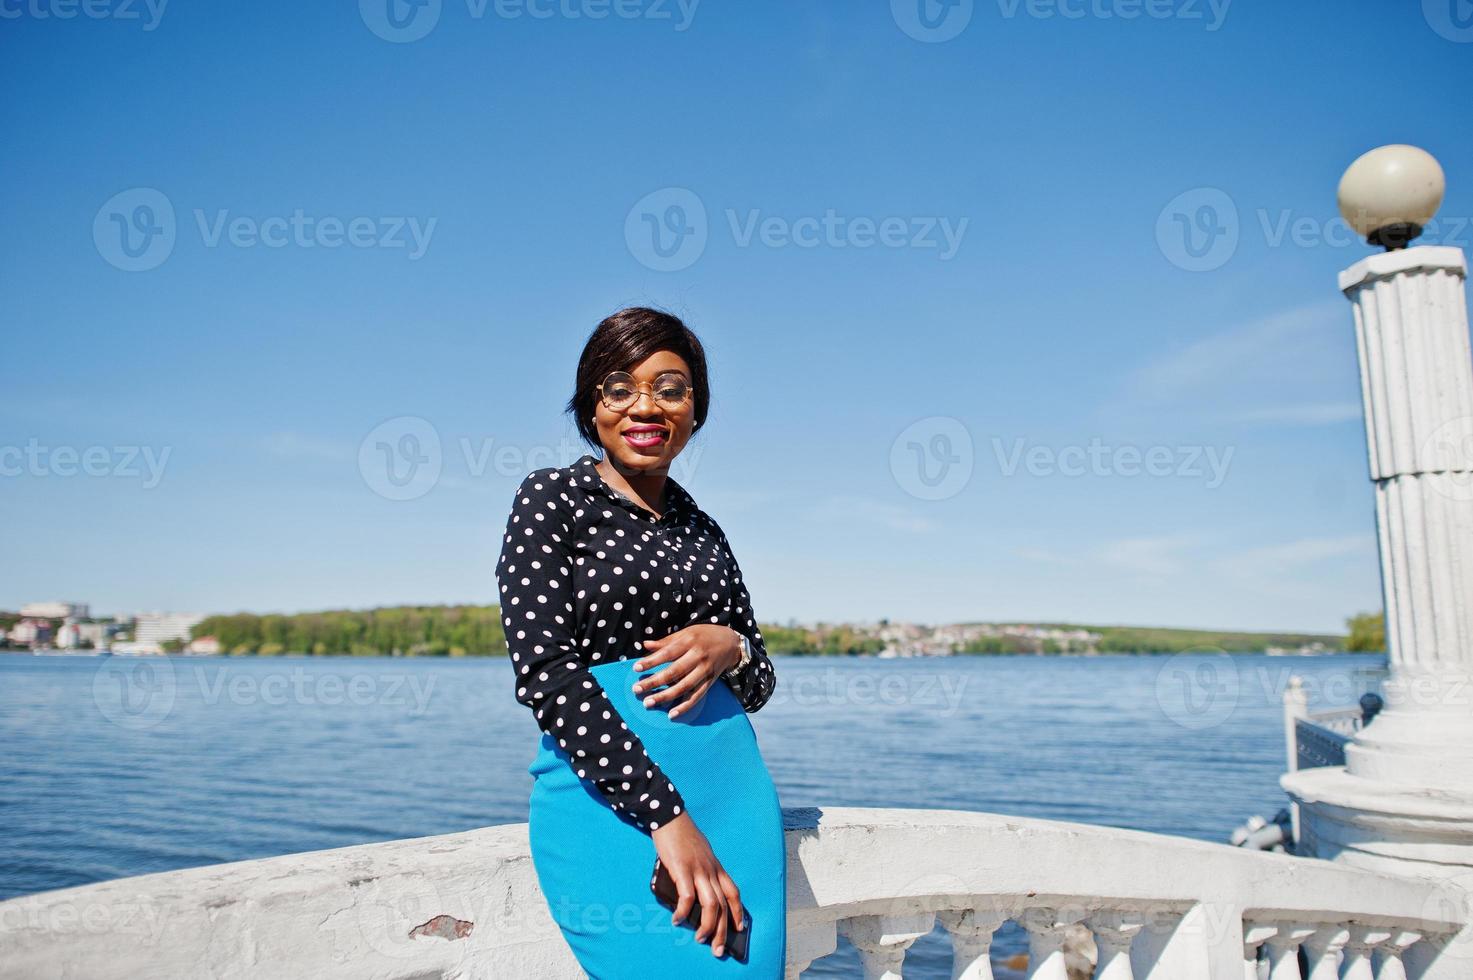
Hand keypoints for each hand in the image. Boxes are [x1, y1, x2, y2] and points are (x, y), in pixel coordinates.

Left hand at [632, 624, 741, 718]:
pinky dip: (685, 706)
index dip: (652, 661)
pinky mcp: (710, 682)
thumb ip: (666, 641)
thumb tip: (645, 645)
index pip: (668, 653)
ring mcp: (705, 671)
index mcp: (690, 642)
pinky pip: (697, 696)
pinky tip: (672, 714)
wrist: (732, 643)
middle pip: (674, 672)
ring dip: (665, 696)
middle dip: (654, 681)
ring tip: (649, 703)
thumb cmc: (705, 636)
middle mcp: (698, 657)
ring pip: (684, 687)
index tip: (636, 668)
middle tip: (636, 689)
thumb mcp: (687, 632)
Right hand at [652, 812, 745, 956]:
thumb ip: (700, 869)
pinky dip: (683, 912)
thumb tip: (694, 889)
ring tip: (700, 939)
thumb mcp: (699, 852)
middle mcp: (711, 870)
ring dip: (707, 926)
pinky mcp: (682, 870)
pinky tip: (677, 920)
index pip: (733, 892)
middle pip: (724, 905)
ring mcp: (698, 870)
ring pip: (711, 905)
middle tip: (718, 949)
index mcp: (716, 866)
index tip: (740, 928)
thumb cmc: (682, 835)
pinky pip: (687, 897)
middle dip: (723, 930)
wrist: (670, 816)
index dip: (738, 912)